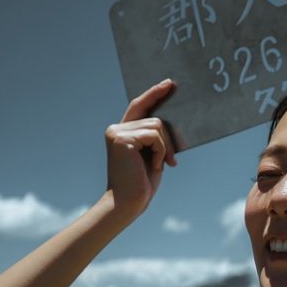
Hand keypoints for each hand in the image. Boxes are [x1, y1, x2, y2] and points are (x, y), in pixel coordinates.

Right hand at [105, 79, 176, 215]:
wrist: (128, 203)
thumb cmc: (141, 184)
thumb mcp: (152, 156)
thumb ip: (155, 138)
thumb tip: (170, 121)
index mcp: (121, 132)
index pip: (139, 106)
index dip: (153, 94)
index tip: (169, 84)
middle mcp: (116, 129)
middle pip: (155, 118)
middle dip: (168, 140)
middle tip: (171, 161)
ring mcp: (117, 132)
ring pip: (157, 126)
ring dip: (165, 148)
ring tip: (160, 165)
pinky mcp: (122, 138)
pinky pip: (155, 135)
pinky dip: (161, 151)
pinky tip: (156, 166)